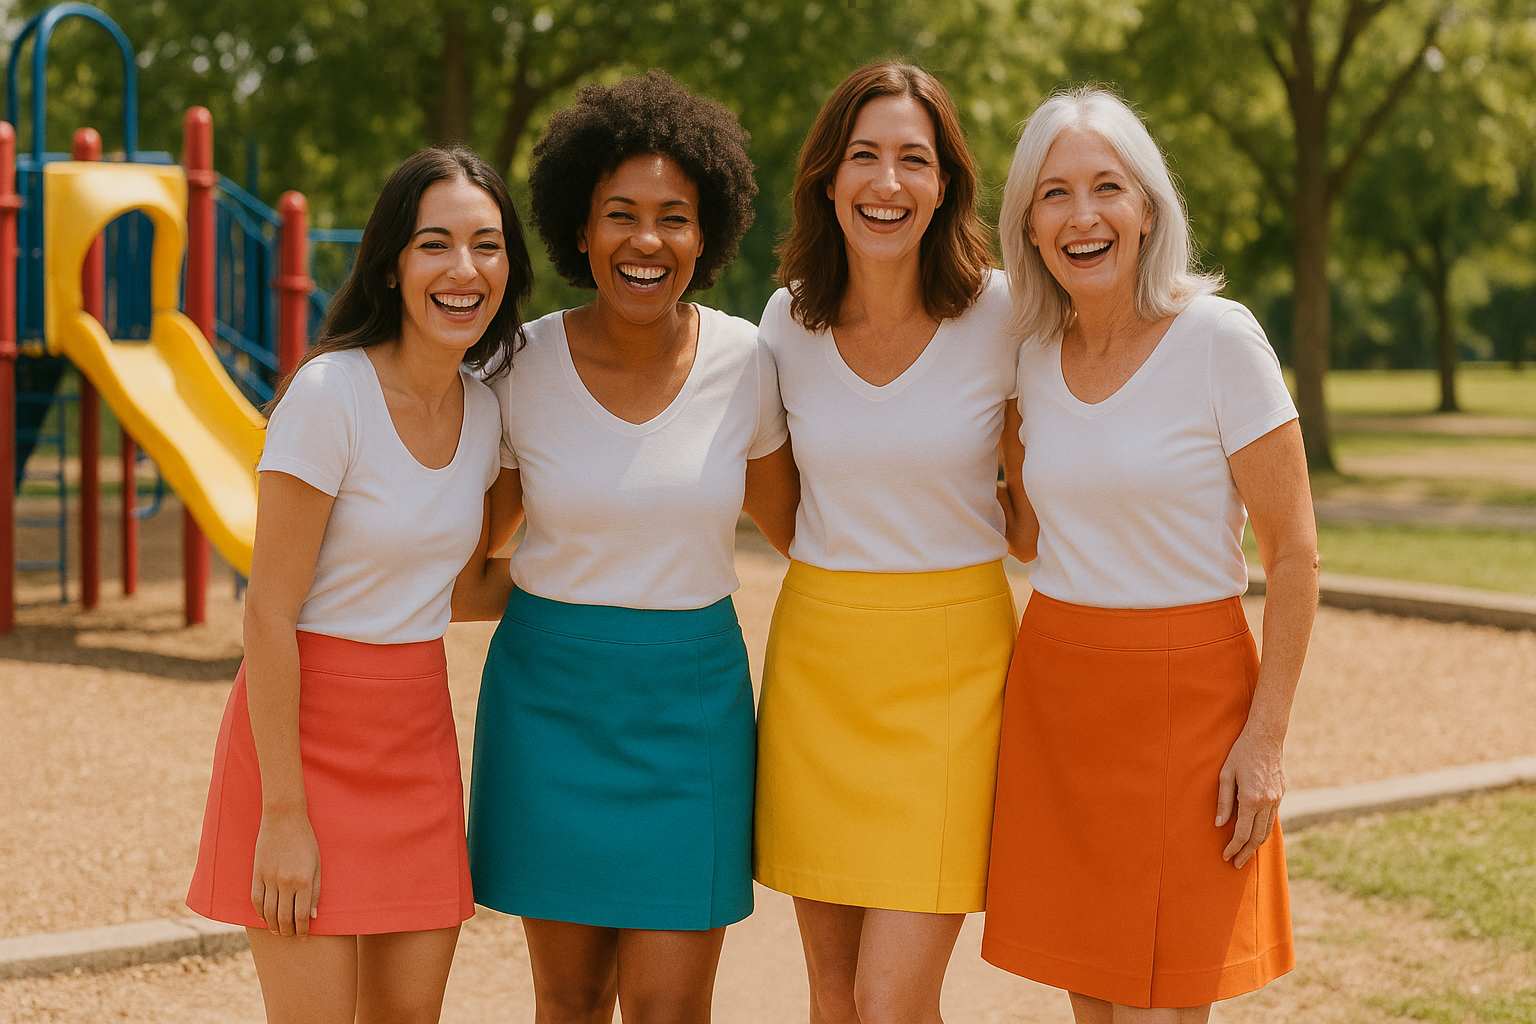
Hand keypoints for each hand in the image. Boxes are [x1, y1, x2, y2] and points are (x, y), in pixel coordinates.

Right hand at [250, 809, 321, 935]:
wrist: (284, 819)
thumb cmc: (306, 840)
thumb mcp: (317, 863)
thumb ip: (315, 890)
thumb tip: (313, 915)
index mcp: (304, 880)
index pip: (302, 914)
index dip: (303, 929)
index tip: (303, 936)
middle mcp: (286, 882)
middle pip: (284, 917)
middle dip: (288, 930)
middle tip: (291, 935)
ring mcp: (269, 878)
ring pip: (268, 912)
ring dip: (273, 925)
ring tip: (278, 931)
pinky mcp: (257, 874)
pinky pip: (256, 899)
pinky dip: (260, 912)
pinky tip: (264, 918)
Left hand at [1215, 726, 1285, 868]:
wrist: (1266, 738)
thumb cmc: (1241, 753)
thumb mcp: (1225, 775)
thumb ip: (1223, 801)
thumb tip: (1219, 825)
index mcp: (1251, 799)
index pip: (1242, 833)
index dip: (1233, 847)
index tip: (1225, 856)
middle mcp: (1267, 803)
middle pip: (1257, 837)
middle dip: (1246, 853)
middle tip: (1236, 864)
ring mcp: (1276, 800)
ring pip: (1267, 830)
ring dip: (1256, 845)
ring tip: (1246, 854)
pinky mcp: (1280, 795)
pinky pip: (1272, 819)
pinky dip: (1264, 831)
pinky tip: (1256, 835)